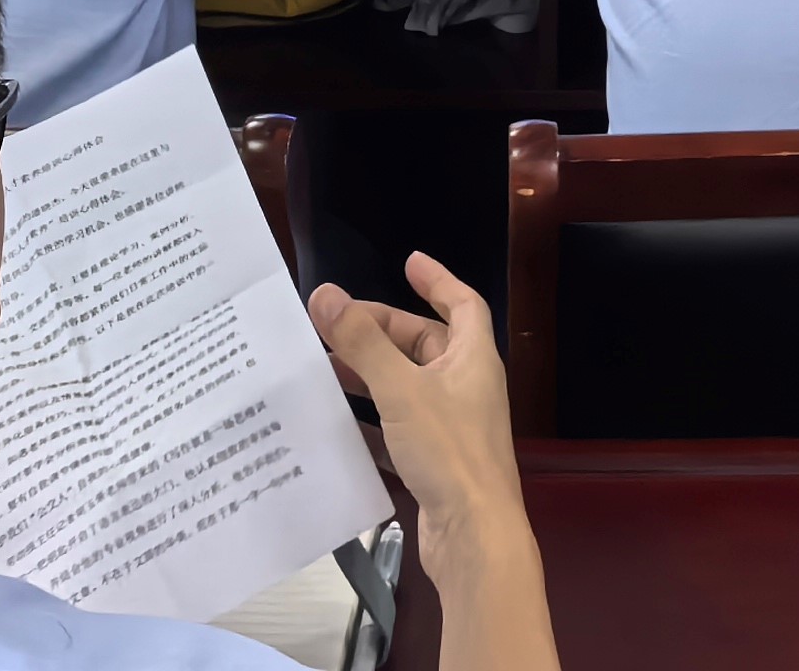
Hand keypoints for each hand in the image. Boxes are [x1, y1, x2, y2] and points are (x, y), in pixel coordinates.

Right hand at [311, 256, 540, 605]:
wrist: (473, 536)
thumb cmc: (449, 452)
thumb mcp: (401, 390)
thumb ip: (363, 343)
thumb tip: (326, 295)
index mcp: (473, 359)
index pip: (463, 303)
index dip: (438, 280)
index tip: (408, 263)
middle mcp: (467, 388)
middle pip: (426, 345)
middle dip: (383, 332)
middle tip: (337, 325)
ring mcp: (453, 428)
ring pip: (408, 388)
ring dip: (371, 376)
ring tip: (325, 369)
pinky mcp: (435, 463)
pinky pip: (398, 430)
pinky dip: (371, 423)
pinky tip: (337, 423)